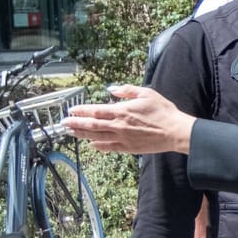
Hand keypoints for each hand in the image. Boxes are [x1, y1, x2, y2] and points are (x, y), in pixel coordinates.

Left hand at [64, 85, 194, 154]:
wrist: (175, 131)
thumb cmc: (163, 111)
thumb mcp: (146, 93)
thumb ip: (127, 90)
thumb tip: (111, 89)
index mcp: (122, 111)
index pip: (96, 111)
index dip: (81, 111)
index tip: (71, 110)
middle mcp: (119, 125)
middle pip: (92, 125)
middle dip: (75, 124)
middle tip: (63, 123)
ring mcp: (123, 138)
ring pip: (97, 137)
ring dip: (82, 135)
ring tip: (71, 133)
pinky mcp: (128, 148)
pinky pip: (109, 147)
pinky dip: (98, 146)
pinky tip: (91, 144)